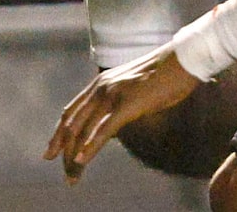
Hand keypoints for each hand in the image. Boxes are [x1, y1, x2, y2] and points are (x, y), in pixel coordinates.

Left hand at [47, 47, 198, 181]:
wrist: (184, 60)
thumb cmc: (164, 75)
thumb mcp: (132, 88)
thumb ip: (117, 103)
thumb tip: (111, 124)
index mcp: (100, 83)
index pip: (70, 112)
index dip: (58, 134)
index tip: (52, 153)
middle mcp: (100, 88)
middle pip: (71, 125)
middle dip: (63, 151)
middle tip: (65, 174)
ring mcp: (112, 95)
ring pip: (83, 131)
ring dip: (75, 157)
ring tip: (73, 176)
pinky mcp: (127, 104)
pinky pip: (103, 130)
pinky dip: (91, 147)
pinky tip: (83, 161)